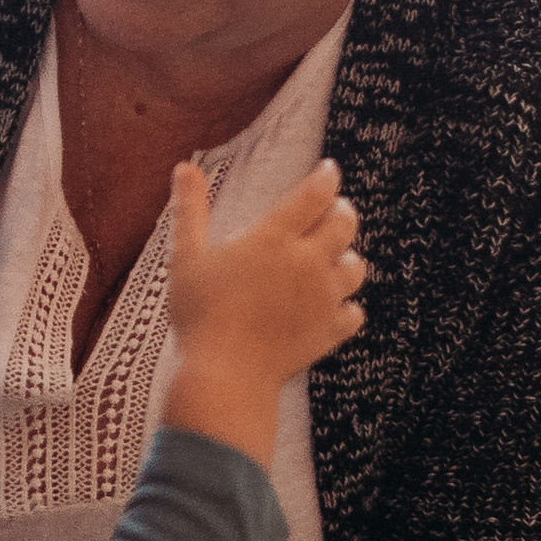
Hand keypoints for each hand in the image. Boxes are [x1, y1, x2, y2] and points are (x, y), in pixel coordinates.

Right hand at [163, 153, 365, 466]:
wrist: (225, 373)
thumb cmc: (200, 314)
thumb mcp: (187, 256)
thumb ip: (190, 209)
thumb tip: (184, 167)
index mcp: (275, 238)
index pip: (315, 194)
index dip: (326, 177)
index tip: (328, 170)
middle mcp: (307, 262)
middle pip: (345, 224)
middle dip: (342, 211)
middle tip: (335, 210)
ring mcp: (323, 298)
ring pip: (355, 267)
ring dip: (347, 258)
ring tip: (335, 258)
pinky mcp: (329, 332)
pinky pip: (353, 313)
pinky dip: (347, 307)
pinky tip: (334, 306)